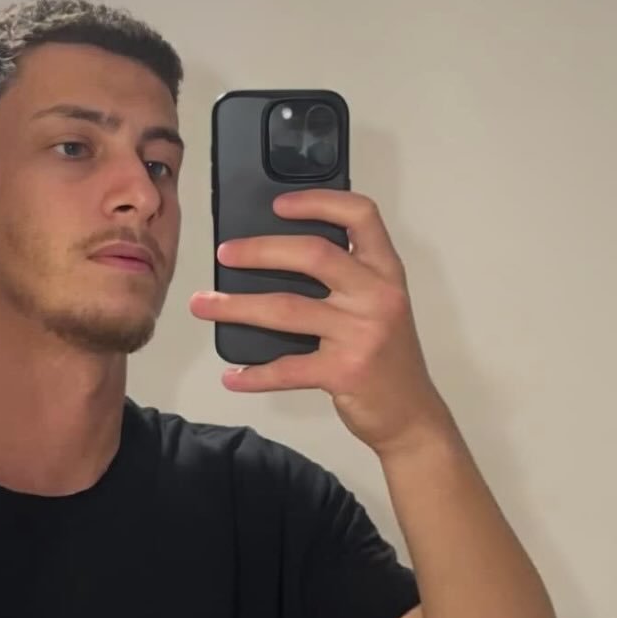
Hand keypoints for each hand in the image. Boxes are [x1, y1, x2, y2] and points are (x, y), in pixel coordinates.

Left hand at [189, 189, 452, 456]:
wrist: (412, 416)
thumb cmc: (388, 359)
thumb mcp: (380, 307)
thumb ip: (347, 281)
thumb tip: (277, 262)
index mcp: (385, 273)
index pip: (361, 216)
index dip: (318, 201)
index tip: (279, 204)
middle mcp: (377, 296)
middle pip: (313, 254)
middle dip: (260, 251)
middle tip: (225, 254)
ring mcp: (361, 334)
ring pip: (287, 308)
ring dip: (237, 306)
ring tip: (204, 304)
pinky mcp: (344, 371)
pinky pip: (287, 368)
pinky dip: (254, 374)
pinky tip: (232, 375)